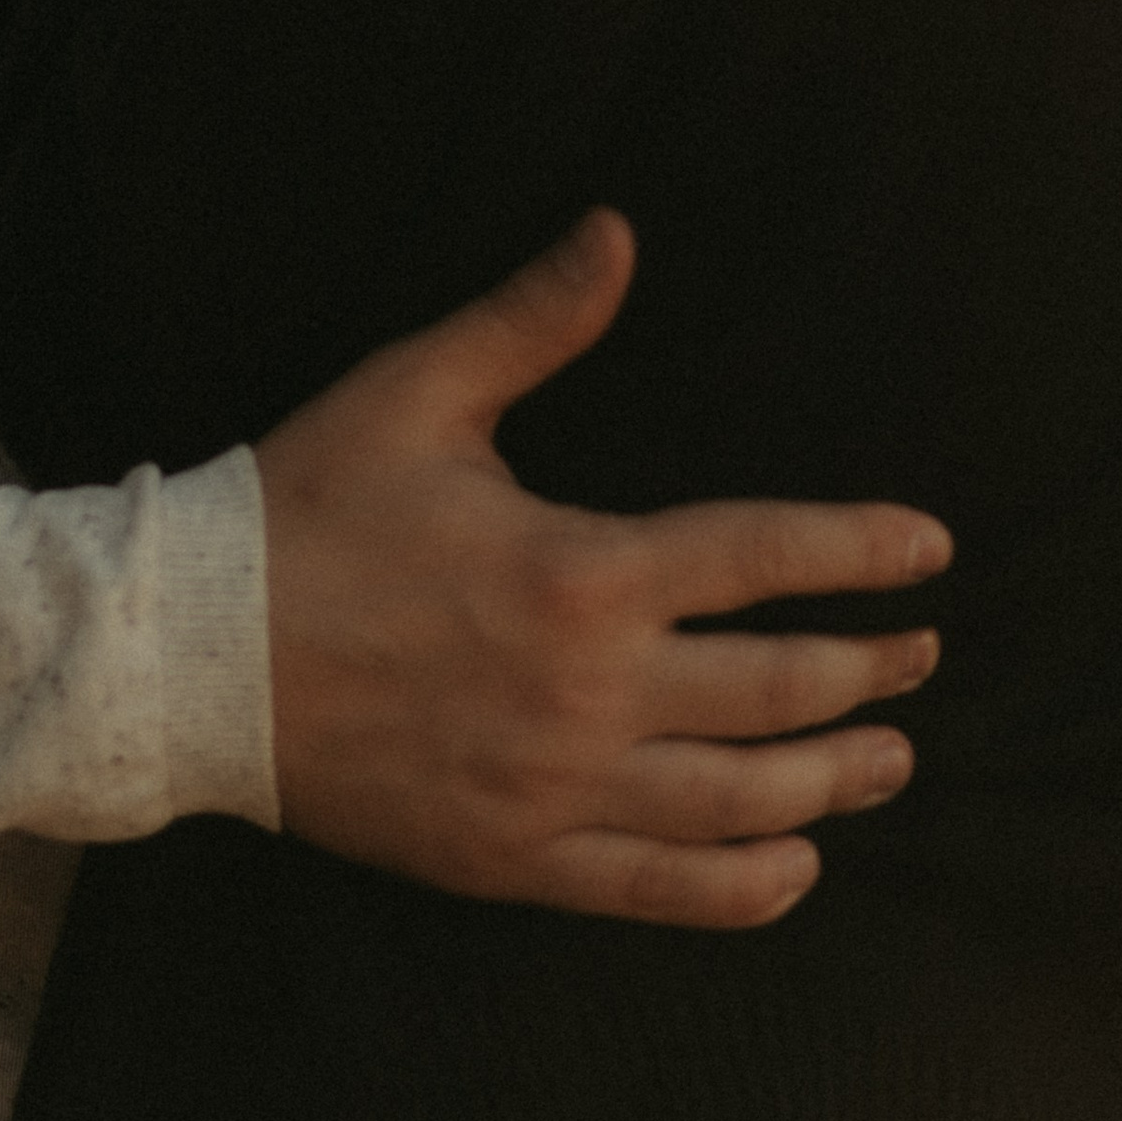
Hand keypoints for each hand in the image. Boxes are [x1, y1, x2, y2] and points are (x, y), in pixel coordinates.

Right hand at [256, 208, 947, 928]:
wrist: (192, 657)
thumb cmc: (306, 511)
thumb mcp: (419, 393)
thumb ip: (534, 319)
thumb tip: (619, 231)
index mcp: (581, 571)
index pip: (762, 559)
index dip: (859, 552)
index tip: (930, 550)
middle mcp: (589, 692)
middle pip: (777, 690)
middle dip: (870, 670)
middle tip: (922, 656)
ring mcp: (556, 788)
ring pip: (738, 800)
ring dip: (833, 780)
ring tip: (888, 759)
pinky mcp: (514, 858)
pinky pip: (658, 889)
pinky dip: (743, 886)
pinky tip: (792, 868)